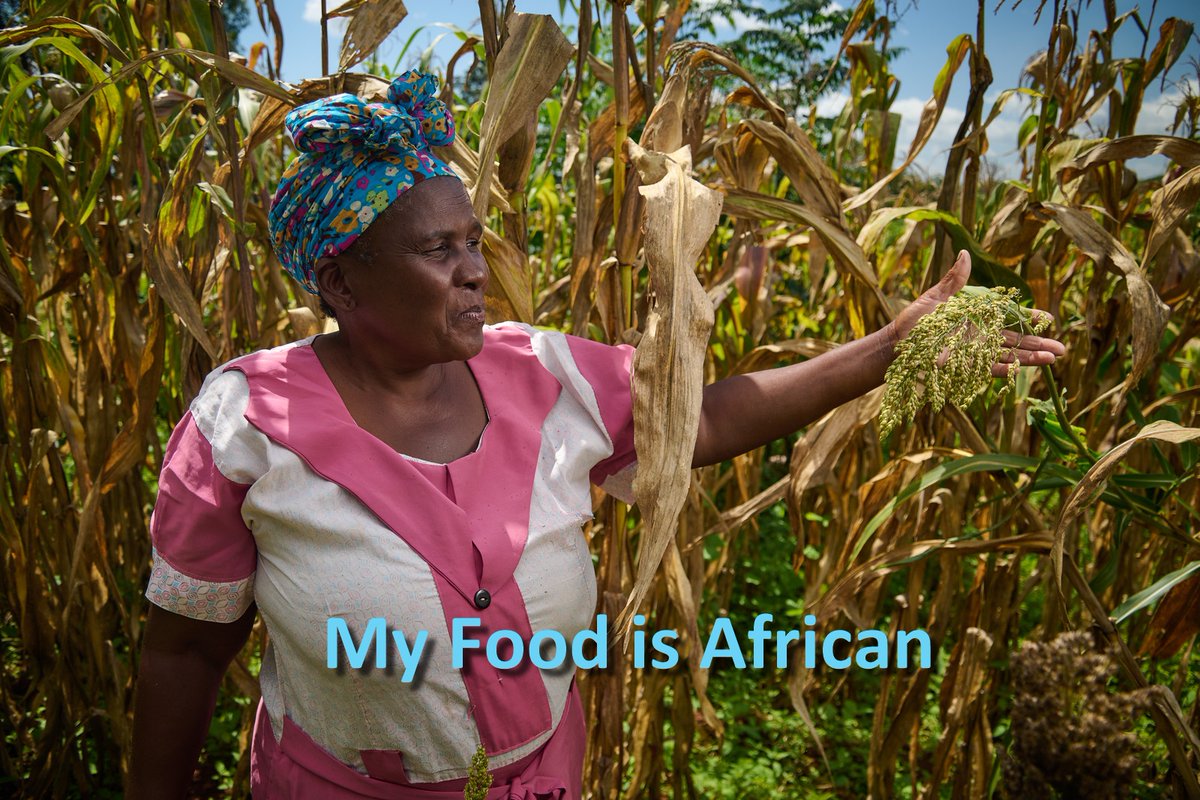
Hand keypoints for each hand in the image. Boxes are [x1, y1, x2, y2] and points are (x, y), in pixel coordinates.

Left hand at [888, 250, 1065, 375]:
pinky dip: (1006, 369)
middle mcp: (980, 336)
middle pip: (1015, 340)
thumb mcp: (935, 297)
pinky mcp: (965, 368)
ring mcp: (974, 353)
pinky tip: (1023, 370)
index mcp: (977, 317)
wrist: (897, 346)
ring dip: (1030, 358)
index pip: (1009, 318)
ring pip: (1008, 355)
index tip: (1048, 319)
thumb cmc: (914, 321)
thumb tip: (965, 253)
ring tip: (1053, 359)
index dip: (1029, 319)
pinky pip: (989, 369)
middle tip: (1061, 349)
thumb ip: (954, 279)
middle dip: (1038, 344)